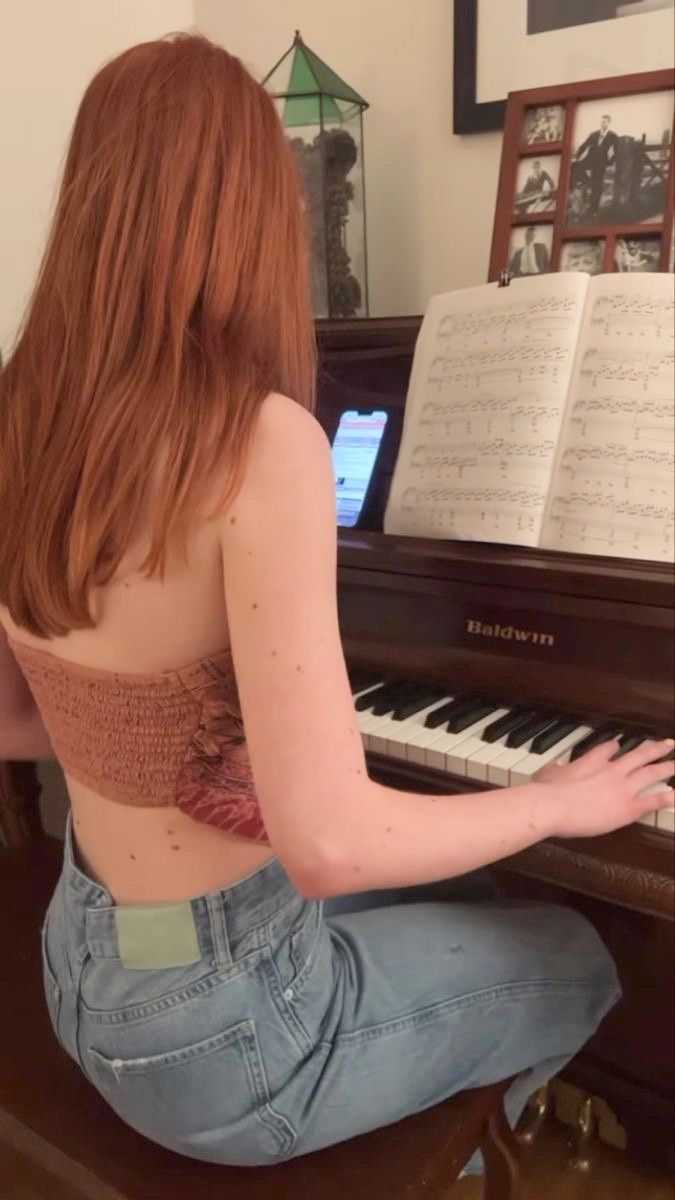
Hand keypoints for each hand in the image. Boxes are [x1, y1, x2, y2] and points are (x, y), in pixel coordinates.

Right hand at [534, 738, 673, 838]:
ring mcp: (624, 787)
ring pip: (652, 773)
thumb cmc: (548, 791)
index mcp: (593, 761)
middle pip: (639, 755)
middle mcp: (613, 770)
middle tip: (668, 744)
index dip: (615, 746)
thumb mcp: (547, 774)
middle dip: (655, 749)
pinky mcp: (629, 807)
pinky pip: (653, 801)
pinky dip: (666, 798)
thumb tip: (552, 768)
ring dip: (668, 767)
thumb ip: (553, 770)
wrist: (555, 806)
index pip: (609, 748)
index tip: (619, 745)